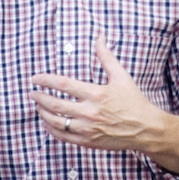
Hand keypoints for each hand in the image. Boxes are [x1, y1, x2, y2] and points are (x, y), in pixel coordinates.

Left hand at [29, 35, 178, 173]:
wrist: (147, 129)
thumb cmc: (134, 102)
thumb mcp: (121, 77)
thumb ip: (107, 57)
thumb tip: (100, 37)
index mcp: (97, 94)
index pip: (63, 85)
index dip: (45, 80)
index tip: (35, 78)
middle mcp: (90, 113)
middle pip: (55, 104)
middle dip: (39, 97)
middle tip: (32, 92)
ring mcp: (88, 129)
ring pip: (56, 122)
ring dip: (42, 113)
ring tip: (37, 105)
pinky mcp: (88, 142)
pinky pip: (63, 136)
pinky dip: (51, 129)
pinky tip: (46, 122)